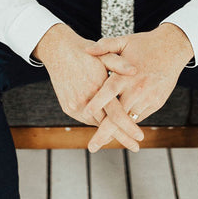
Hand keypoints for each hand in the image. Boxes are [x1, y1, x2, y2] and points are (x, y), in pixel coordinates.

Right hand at [33, 24, 143, 149]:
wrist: (58, 51)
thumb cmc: (86, 52)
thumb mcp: (104, 53)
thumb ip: (120, 63)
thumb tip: (136, 71)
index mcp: (97, 87)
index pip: (116, 114)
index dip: (129, 127)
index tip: (140, 138)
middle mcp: (85, 100)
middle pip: (106, 125)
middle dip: (122, 136)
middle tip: (136, 147)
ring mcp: (74, 105)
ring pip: (96, 124)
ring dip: (109, 130)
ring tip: (124, 136)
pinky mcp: (68, 107)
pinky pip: (86, 119)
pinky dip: (97, 121)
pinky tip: (106, 122)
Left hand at [82, 24, 193, 151]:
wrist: (172, 48)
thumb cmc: (145, 44)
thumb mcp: (124, 41)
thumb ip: (105, 46)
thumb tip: (86, 50)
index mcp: (126, 75)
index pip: (107, 93)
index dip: (96, 104)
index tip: (85, 114)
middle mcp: (136, 89)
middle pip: (117, 116)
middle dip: (104, 133)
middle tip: (92, 147)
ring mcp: (148, 98)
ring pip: (129, 120)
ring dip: (117, 132)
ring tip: (102, 141)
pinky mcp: (156, 103)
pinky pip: (140, 116)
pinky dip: (129, 122)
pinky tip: (119, 128)